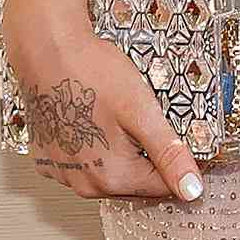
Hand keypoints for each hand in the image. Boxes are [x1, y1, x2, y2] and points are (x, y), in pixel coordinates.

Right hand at [7, 4, 208, 203]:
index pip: (162, 187)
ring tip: (115, 117)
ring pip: (108, 174)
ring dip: (120, 155)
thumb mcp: (142, 111)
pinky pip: (82, 164)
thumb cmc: (91, 73)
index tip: (176, 138)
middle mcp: (84, 184)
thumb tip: (192, 189)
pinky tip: (93, 122)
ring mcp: (63, 173)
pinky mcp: (47, 159)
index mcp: (113, 177)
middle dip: (147, 158)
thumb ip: (169, 154)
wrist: (47, 51)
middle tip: (143, 121)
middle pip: (135, 183)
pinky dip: (92, 149)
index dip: (176, 161)